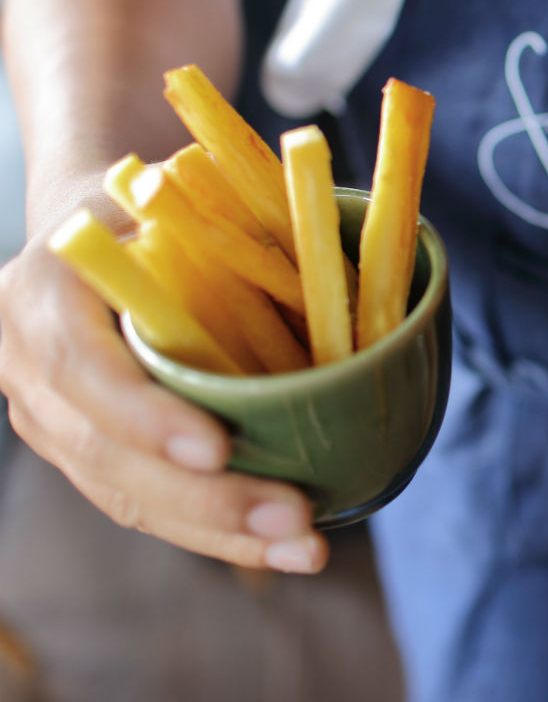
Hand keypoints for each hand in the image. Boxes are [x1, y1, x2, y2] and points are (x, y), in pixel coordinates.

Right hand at [0, 210, 327, 572]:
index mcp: (41, 297)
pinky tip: (282, 545)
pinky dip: (218, 531)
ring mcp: (53, 424)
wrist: (92, 234)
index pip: (83, 370)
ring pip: (131, 497)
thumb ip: (221, 225)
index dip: (145, 417)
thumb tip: (326, 257)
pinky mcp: (88, 457)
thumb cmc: (147, 204)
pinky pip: (149, 505)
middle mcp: (29, 371)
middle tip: (295, 517)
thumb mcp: (170, 191)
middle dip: (207, 500)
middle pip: (110, 457)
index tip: (214, 448)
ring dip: (223, 533)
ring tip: (306, 548)